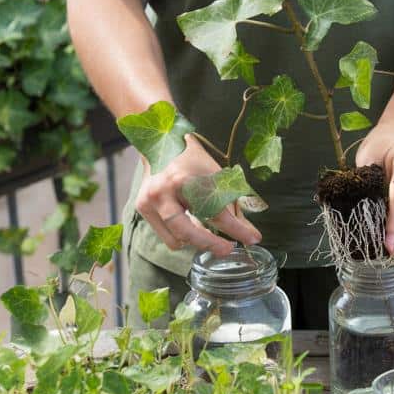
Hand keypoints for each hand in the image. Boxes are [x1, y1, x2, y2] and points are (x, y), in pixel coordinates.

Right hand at [135, 134, 261, 254]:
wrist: (160, 144)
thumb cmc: (192, 160)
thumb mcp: (216, 176)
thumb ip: (231, 205)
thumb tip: (249, 234)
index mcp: (185, 179)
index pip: (214, 211)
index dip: (236, 229)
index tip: (252, 238)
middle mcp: (163, 191)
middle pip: (186, 231)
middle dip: (209, 243)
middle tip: (227, 249)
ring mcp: (149, 201)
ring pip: (175, 239)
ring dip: (194, 239)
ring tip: (206, 230)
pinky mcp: (141, 208)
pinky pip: (166, 234)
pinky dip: (181, 234)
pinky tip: (190, 222)